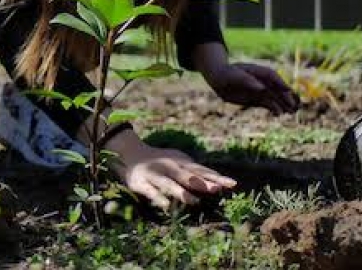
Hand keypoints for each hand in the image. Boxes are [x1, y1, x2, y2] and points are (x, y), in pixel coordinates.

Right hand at [104, 129, 235, 209]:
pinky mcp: (141, 183)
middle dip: (202, 182)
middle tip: (216, 189)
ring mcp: (155, 174)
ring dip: (180, 191)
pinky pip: (151, 191)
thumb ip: (194, 172)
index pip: (202, 170)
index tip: (232, 184)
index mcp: (181, 162)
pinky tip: (167, 207)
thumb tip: (217, 183)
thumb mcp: (178, 161)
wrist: (129, 153)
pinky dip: (159, 198)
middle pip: (187, 175)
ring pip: (168, 183)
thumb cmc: (159, 161)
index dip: (216, 177)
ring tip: (193, 201)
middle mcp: (169, 166)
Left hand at [205, 62, 299, 114]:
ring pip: (275, 98)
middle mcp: (262, 81)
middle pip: (278, 89)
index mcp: (259, 71)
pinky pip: (268, 104)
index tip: (289, 91)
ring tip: (291, 112)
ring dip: (283, 104)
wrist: (218, 79)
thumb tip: (262, 88)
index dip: (281, 84)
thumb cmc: (227, 74)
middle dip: (287, 97)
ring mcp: (260, 90)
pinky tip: (279, 114)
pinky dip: (274, 109)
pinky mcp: (256, 99)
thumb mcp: (236, 76)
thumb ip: (249, 82)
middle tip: (295, 106)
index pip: (273, 77)